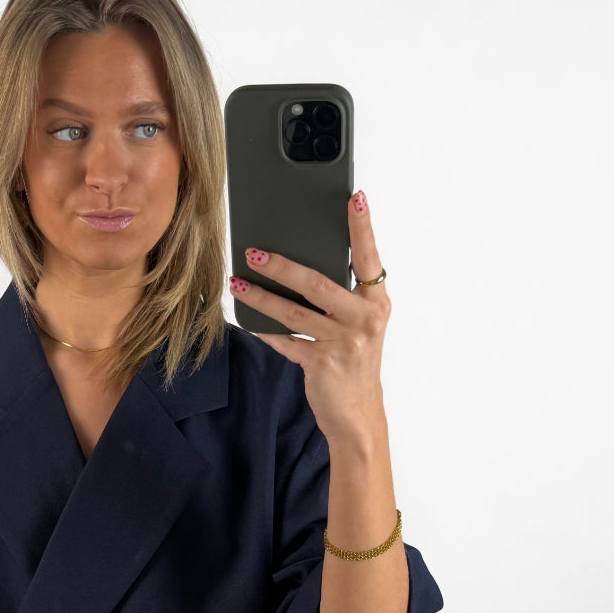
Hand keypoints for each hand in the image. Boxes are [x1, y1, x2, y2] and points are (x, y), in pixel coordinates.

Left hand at [229, 190, 390, 447]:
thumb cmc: (354, 363)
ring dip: (261, 297)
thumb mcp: (359, 326)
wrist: (358, 414)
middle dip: (282, 266)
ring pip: (293, 312)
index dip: (362, 227)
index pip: (369, 258)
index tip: (355, 198)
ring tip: (237, 283)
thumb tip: (299, 267)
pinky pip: (285, 341)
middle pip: (317, 283)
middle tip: (254, 251)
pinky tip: (247, 319)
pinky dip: (265, 331)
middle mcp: (363, 319)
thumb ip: (341, 298)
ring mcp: (342, 343)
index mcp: (376, 303)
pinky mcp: (321, 364)